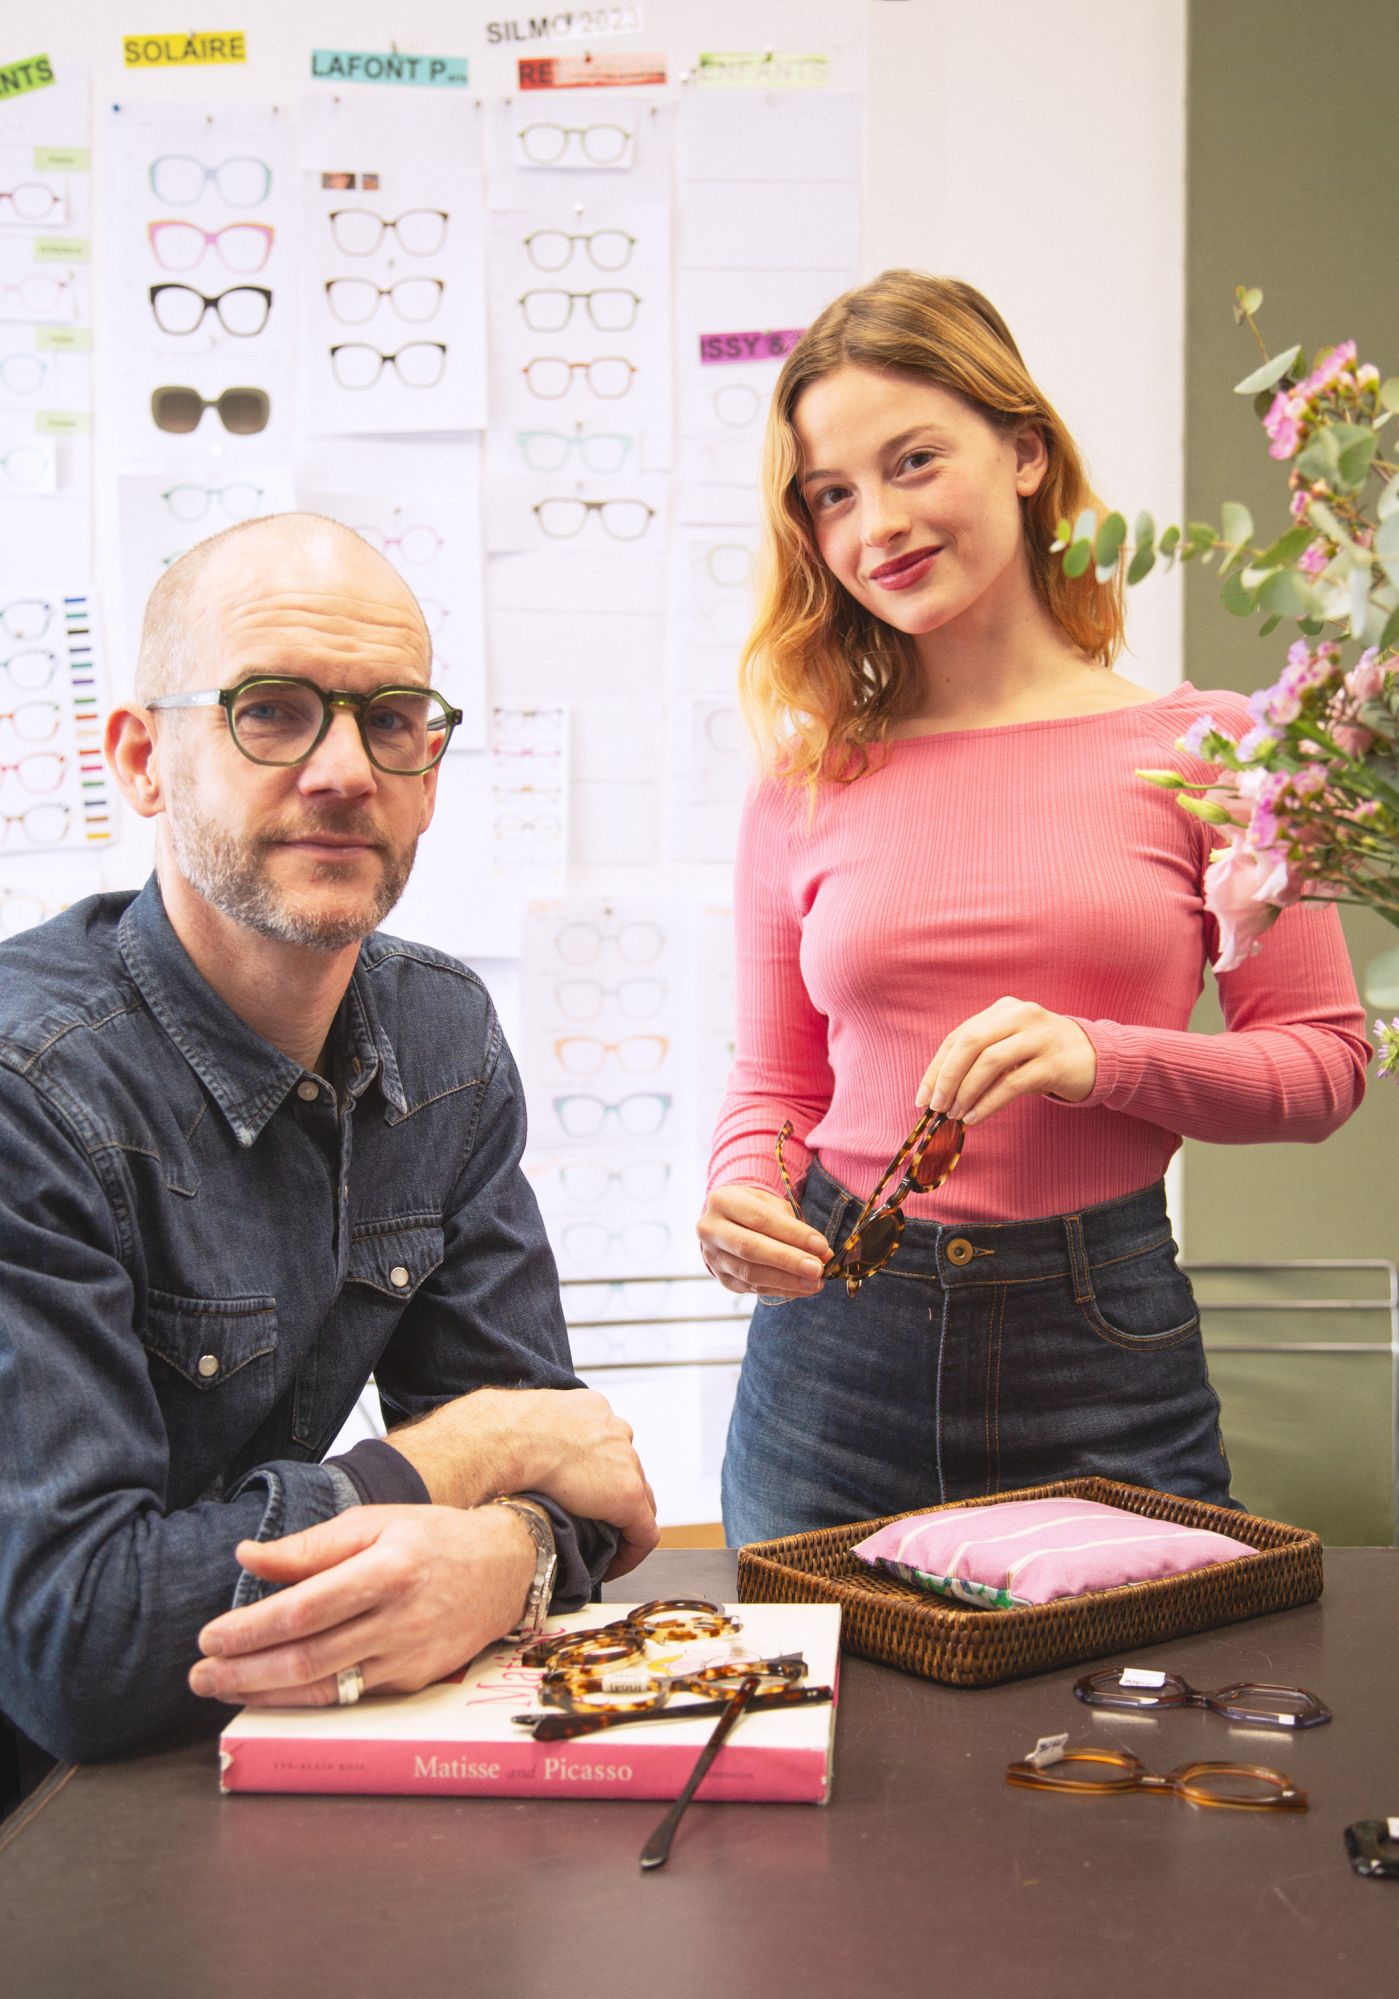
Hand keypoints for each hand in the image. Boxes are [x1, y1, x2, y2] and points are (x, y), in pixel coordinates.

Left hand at [188, 1503, 534, 1708]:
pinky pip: (347, 1695)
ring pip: (324, 1687)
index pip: (307, 1607)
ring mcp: (407, 1658)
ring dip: (264, 1693)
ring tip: (222, 1687)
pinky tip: (269, 1693)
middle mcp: (399, 1619)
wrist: (502, 1569)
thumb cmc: (431, 1538)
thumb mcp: (374, 1522)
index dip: (253, 1628)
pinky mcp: (410, 1682)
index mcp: (388, 1569)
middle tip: (199, 1674)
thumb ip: (309, 1546)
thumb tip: (247, 1556)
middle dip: (244, 1671)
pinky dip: (301, 1699)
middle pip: (309, 1656)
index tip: (209, 1636)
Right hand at [493, 1387, 658, 1579]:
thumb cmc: (498, 1432)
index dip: (596, 1472)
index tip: (579, 1493)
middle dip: (612, 1496)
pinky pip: (643, 1532)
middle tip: (591, 1524)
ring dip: (622, 1523)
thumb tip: (512, 1454)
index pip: (606, 1443)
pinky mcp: (628, 1496)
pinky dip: (631, 1552)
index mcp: (590, 1410)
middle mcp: (613, 1430)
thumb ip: (531, 1435)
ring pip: (638, 1499)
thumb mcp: (520, 1423)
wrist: (508, 1439)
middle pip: (626, 1469)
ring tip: (602, 1547)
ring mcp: (625, 1462)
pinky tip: (611, 1567)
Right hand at [697, 1183, 830, 1298]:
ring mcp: (713, 1257)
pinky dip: (781, 1289)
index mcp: (722, 1201)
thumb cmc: (755, 1210)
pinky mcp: (723, 1279)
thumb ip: (795, 1226)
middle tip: (817, 1269)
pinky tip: (803, 1288)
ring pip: (751, 1273)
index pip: (760, 1218)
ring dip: (787, 1280)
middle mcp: (711, 1230)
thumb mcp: (771, 1205)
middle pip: (750, 1248)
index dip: (792, 1233)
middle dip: (788, 1260)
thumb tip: (822, 1253)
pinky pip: (753, 1289)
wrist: (727, 1223)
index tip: (820, 1245)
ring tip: (815, 1282)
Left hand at [917, 996, 1096, 1124]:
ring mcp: (1039, 1037)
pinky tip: (976, 1118)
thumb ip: (979, 1057)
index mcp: (1004, 1008)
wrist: (1095, 1056)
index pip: (959, 1036)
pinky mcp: (1053, 1063)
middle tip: (937, 1107)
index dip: (937, 1068)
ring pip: (990, 1063)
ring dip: (966, 1092)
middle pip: (970, 1043)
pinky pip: (1011, 1084)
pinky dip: (988, 1103)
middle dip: (947, 1078)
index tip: (922, 1097)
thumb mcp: (1010, 1045)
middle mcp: (1021, 1015)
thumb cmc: (1041, 1054)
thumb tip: (937, 1091)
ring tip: (956, 1115)